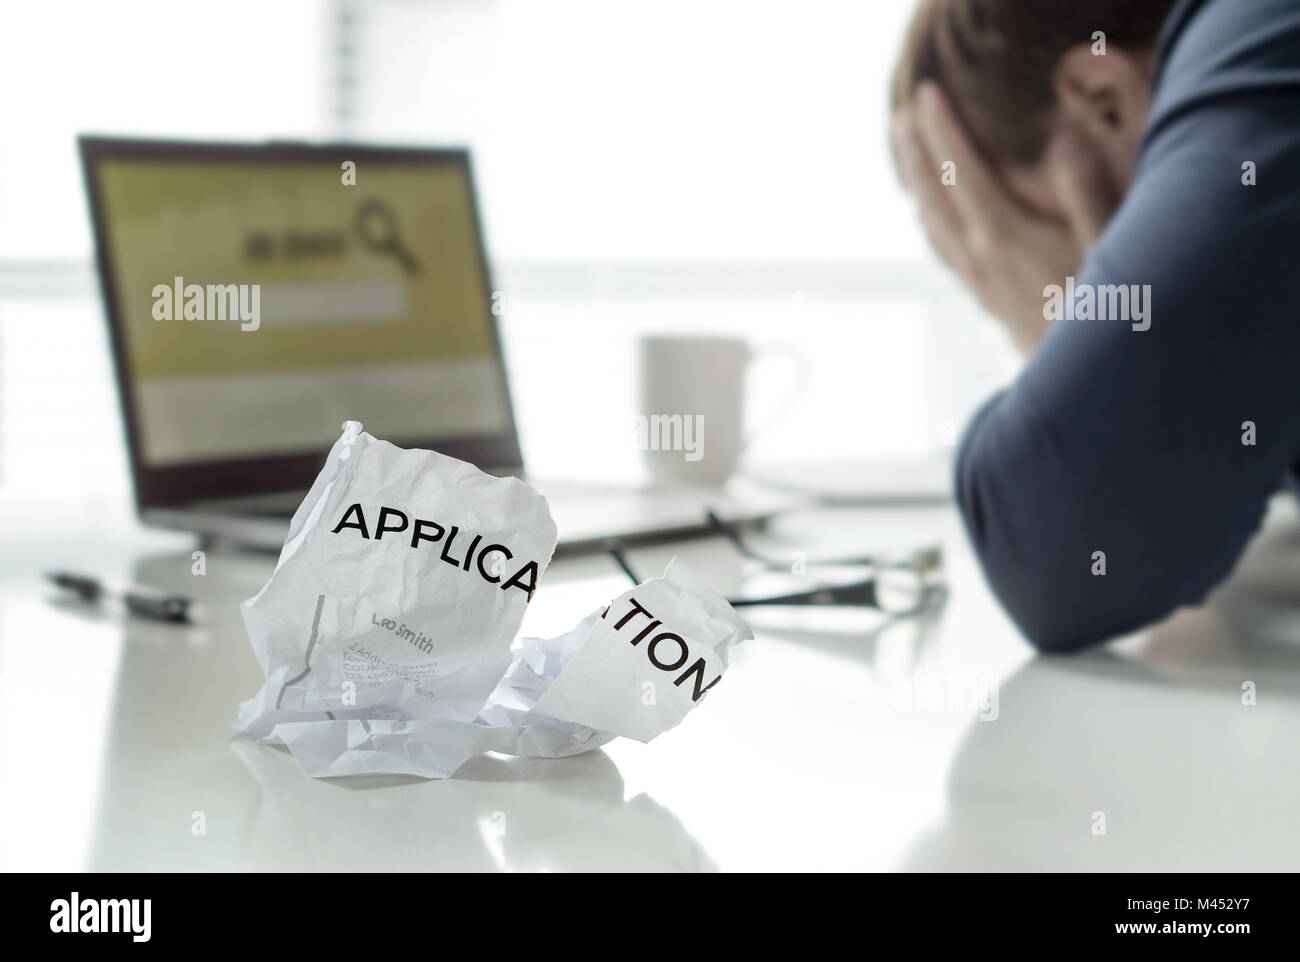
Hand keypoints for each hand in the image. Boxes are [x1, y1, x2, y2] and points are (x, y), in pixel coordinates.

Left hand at [891, 83, 1117, 355]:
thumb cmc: (1111, 317)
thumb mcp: (1111, 249)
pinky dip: (931, 224)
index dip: (943, 129)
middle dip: (915, 152)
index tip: (925, 94)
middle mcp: (982, 259)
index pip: (963, 171)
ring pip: (933, 225)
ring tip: (906, 156)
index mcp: (1006, 238)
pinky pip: (946, 253)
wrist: (1088, 393)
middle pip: (934, 195)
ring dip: (917, 186)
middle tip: (899, 116)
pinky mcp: (989, 301)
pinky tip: (928, 218)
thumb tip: (1063, 140)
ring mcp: (982, 282)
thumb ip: (1086, 194)